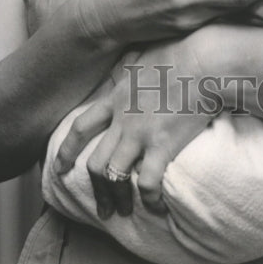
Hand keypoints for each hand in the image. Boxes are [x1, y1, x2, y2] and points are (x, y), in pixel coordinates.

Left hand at [54, 41, 216, 217]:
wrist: (203, 60)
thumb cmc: (180, 51)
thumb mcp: (145, 54)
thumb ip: (132, 63)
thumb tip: (132, 61)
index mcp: (117, 97)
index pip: (81, 127)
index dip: (67, 151)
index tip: (59, 168)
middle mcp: (123, 119)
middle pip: (95, 162)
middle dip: (96, 189)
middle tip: (102, 208)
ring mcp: (140, 134)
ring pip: (114, 176)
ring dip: (117, 199)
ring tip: (124, 212)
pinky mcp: (163, 145)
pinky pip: (146, 183)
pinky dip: (149, 199)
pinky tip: (156, 206)